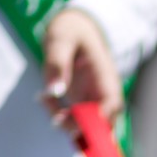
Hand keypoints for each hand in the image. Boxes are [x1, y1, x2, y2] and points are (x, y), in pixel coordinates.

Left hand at [41, 7, 122, 134]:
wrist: (75, 27)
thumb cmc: (71, 29)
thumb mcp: (60, 39)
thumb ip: (57, 63)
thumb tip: (54, 90)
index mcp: (105, 74)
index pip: (112, 103)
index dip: (102, 119)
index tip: (82, 125)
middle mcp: (103, 91)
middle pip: (104, 122)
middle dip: (82, 129)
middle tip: (56, 120)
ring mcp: (93, 99)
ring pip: (88, 125)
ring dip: (66, 123)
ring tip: (44, 100)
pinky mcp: (82, 102)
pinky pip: (74, 119)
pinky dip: (59, 116)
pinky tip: (44, 99)